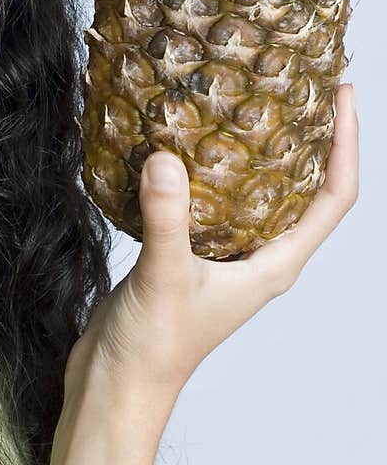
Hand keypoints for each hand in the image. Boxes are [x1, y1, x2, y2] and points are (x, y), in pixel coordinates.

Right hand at [66, 83, 359, 401]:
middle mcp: (259, 256)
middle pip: (303, 187)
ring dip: (259, 147)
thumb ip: (168, 218)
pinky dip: (209, 165)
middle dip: (309, 136)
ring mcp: (226, 253)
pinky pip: (212, 197)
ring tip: (248, 97)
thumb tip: (166, 157)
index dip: (346, 145)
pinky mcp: (190, 250)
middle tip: (300, 82)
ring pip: (256, 189)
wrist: (118, 382)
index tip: (342, 95)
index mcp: (274, 265)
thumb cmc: (154, 347)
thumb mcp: (164, 276)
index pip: (332, 199)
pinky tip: (186, 138)